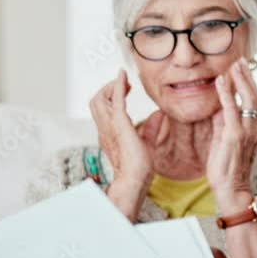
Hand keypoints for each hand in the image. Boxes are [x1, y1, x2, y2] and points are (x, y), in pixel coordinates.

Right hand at [88, 69, 164, 220]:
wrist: (135, 180)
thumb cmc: (139, 167)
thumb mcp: (148, 142)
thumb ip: (152, 128)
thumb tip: (160, 114)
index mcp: (110, 132)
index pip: (102, 108)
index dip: (111, 94)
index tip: (126, 86)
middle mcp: (105, 128)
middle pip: (96, 100)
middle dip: (109, 88)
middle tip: (126, 83)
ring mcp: (110, 128)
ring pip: (100, 99)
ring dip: (112, 87)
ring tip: (126, 82)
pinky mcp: (120, 127)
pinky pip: (116, 102)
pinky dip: (118, 87)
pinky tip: (123, 77)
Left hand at [206, 58, 256, 215]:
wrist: (231, 190)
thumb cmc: (227, 169)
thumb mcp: (224, 141)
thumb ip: (223, 123)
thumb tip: (219, 108)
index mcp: (254, 129)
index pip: (254, 101)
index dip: (249, 83)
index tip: (242, 67)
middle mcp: (255, 128)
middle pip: (256, 95)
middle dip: (247, 76)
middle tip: (240, 59)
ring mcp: (247, 131)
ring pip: (249, 99)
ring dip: (240, 79)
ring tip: (234, 64)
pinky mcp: (235, 135)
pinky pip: (231, 109)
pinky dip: (227, 93)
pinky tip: (221, 80)